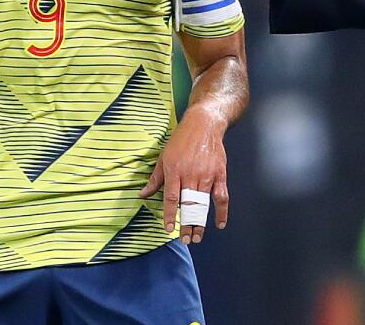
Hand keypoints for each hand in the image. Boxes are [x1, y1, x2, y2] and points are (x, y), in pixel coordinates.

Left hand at [139, 106, 230, 244]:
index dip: (169, 215)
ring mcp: (207, 175)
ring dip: (201, 222)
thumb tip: (143, 195)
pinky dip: (222, 211)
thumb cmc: (181, 140)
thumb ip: (155, 179)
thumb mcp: (164, 157)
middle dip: (187, 224)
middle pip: (188, 204)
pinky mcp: (220, 174)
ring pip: (203, 203)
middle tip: (186, 240)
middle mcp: (191, 174)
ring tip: (197, 237)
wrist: (204, 124)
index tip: (169, 229)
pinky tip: (220, 223)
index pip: (171, 197)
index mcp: (175, 170)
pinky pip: (221, 197)